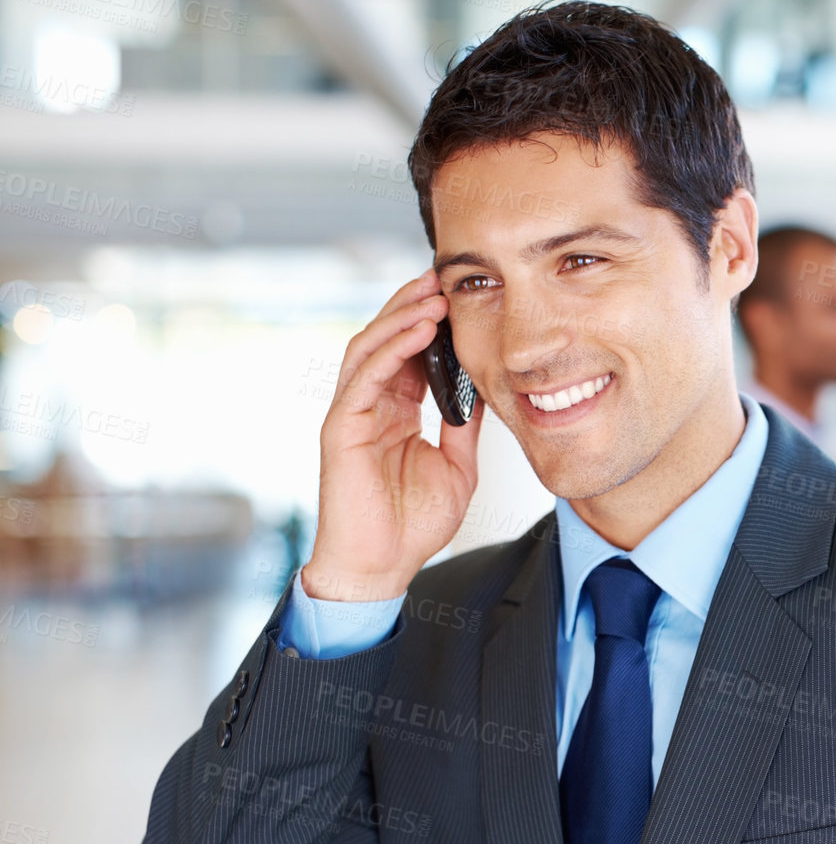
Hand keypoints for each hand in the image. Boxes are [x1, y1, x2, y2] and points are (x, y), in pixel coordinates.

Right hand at [301, 269, 483, 601]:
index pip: (408, 353)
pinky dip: (390, 348)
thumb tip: (486, 391)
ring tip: (432, 293)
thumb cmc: (412, 525)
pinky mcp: (341, 427)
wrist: (382, 567)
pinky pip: (364, 376)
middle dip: (412, 305)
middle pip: (385, 339)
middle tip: (444, 277)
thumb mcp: (457, 466)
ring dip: (401, 316)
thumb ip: (463, 425)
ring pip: (369, 347)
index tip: (459, 296)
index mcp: (394, 411)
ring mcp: (352, 414)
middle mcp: (369, 405)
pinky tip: (417, 329)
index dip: (430, 323)